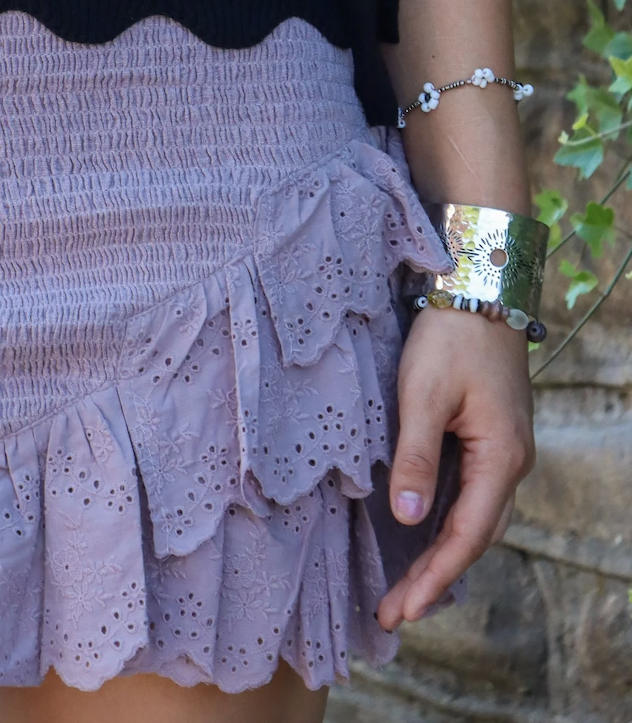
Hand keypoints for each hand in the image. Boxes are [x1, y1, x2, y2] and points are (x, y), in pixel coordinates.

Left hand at [376, 303, 534, 629]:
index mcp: (501, 458)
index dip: (433, 577)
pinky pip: (469, 494)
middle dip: (434, 579)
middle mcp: (509, 463)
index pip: (466, 536)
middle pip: (473, 537)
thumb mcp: (424, 394)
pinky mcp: (488, 436)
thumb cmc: (450, 337)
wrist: (479, 289)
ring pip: (473, 519)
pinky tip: (420, 535)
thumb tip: (406, 519)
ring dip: (440, 555)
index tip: (401, 610)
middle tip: (393, 613)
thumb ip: (417, 456)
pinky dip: (445, 523)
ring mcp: (501, 451)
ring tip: (403, 588)